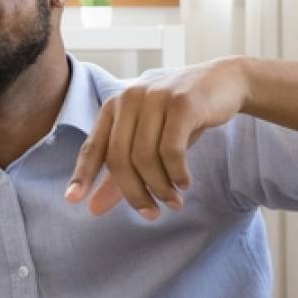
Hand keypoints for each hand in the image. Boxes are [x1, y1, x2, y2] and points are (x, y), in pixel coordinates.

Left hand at [66, 57, 250, 218]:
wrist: (224, 83)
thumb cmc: (181, 117)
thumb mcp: (149, 142)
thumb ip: (121, 174)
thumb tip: (94, 208)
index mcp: (114, 107)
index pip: (93, 147)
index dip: (82, 174)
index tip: (73, 200)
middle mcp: (129, 99)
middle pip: (119, 158)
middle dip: (134, 193)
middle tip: (152, 214)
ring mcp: (155, 98)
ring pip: (145, 157)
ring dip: (160, 187)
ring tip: (174, 202)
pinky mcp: (182, 103)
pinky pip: (171, 150)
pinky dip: (177, 173)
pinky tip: (185, 183)